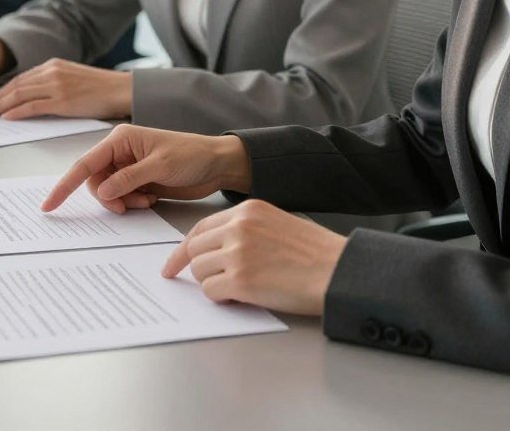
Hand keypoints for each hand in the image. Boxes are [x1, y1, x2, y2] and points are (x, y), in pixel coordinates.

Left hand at [0, 59, 130, 120]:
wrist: (120, 89)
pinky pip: (32, 106)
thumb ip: (54, 81)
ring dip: (2, 105)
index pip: (22, 77)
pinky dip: (17, 112)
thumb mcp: (73, 77)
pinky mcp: (62, 100)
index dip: (5, 89)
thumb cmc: (100, 87)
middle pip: (17, 85)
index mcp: (54, 65)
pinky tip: (7, 117)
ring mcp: (57, 85)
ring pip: (20, 94)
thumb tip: (35, 94)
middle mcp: (52, 72)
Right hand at [41, 124, 251, 214]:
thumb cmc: (192, 155)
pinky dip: (133, 203)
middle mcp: (121, 151)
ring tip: (146, 199)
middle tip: (127, 206)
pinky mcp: (138, 180)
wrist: (217, 165)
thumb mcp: (160, 166)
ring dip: (123, 202)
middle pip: (95, 181)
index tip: (49, 204)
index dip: (65, 184)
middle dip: (108, 197)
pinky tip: (151, 198)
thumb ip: (128, 179)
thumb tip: (103, 191)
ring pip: (108, 192)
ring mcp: (129, 167)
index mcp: (121, 139)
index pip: (85, 163)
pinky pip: (122, 197)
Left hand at [162, 200, 345, 315]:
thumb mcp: (276, 223)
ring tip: (239, 288)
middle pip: (195, 249)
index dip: (184, 249)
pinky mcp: (240, 280)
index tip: (172, 264)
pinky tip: (242, 298)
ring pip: (199, 271)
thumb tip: (218, 251)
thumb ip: (245, 230)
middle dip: (200, 269)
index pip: (201, 227)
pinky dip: (221, 299)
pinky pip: (211, 292)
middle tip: (214, 281)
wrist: (336, 271)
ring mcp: (237, 253)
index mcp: (246, 210)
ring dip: (213, 284)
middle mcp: (238, 227)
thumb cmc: (314, 253)